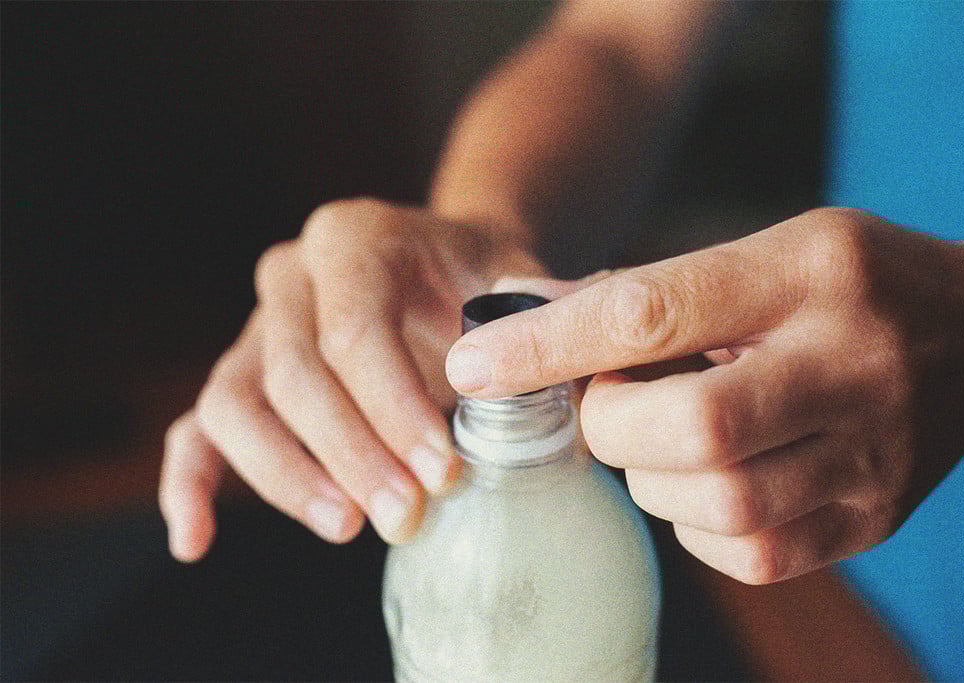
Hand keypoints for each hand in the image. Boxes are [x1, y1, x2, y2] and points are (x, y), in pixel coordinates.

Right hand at [160, 199, 544, 560]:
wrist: (447, 268)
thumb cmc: (481, 277)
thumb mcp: (518, 277)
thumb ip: (539, 312)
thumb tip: (543, 367)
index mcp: (354, 239)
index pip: (355, 330)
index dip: (394, 408)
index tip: (444, 472)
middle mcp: (292, 275)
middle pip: (294, 373)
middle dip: (353, 455)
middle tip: (408, 516)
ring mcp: (257, 326)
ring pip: (236, 403)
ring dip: (286, 475)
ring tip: (349, 526)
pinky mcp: (242, 376)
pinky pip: (197, 428)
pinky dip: (189, 483)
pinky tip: (197, 541)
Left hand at [446, 208, 963, 583]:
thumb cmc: (853, 283)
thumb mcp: (770, 251)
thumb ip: (659, 292)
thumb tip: (531, 327)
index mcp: (808, 275)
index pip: (653, 312)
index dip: (547, 345)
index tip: (471, 365)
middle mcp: (848, 368)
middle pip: (688, 429)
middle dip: (611, 426)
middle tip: (610, 405)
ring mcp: (869, 458)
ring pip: (714, 503)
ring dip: (651, 476)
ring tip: (667, 435)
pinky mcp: (868, 523)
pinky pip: (746, 553)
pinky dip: (695, 521)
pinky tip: (706, 477)